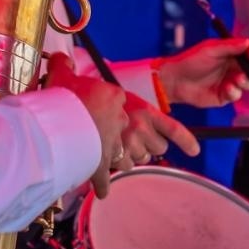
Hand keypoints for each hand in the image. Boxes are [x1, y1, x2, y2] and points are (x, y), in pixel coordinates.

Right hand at [42, 53, 199, 198]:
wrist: (65, 115)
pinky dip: (103, 185)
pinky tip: (102, 191)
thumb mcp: (74, 76)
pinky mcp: (105, 163)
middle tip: (132, 140)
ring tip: (113, 153)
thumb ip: (69, 67)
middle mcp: (137, 128)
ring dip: (127, 159)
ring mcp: (124, 148)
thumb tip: (60, 57)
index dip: (163, 133)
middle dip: (147, 146)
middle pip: (156, 146)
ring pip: (135, 161)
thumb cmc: (72, 94)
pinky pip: (108, 178)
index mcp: (140, 108)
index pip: (168, 127)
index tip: (187, 146)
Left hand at [156, 38, 248, 107]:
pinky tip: (227, 88)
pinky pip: (236, 95)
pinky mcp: (224, 96)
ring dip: (246, 80)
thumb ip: (230, 46)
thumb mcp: (211, 49)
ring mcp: (229, 82)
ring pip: (247, 83)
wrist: (175, 80)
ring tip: (238, 79)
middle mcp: (232, 68)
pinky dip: (234, 91)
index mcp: (230, 54)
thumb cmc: (191, 60)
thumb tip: (248, 42)